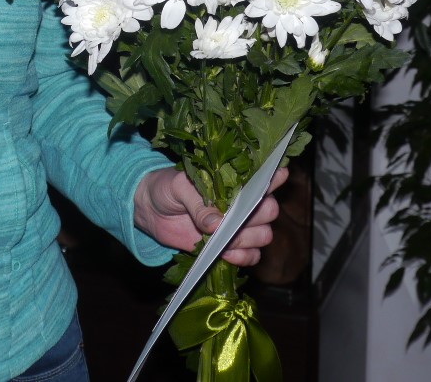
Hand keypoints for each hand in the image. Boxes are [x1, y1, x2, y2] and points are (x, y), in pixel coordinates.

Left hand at [133, 167, 287, 267]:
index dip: (274, 177)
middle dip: (256, 218)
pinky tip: (224, 254)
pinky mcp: (229, 247)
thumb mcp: (179, 187)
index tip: (280, 174)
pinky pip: (251, 257)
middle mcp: (241, 203)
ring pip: (263, 236)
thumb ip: (198, 203)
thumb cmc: (166, 188)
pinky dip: (241, 257)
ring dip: (247, 240)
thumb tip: (215, 225)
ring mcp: (237, 226)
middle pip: (269, 211)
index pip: (261, 179)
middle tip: (233, 221)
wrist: (150, 209)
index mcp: (232, 181)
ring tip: (223, 240)